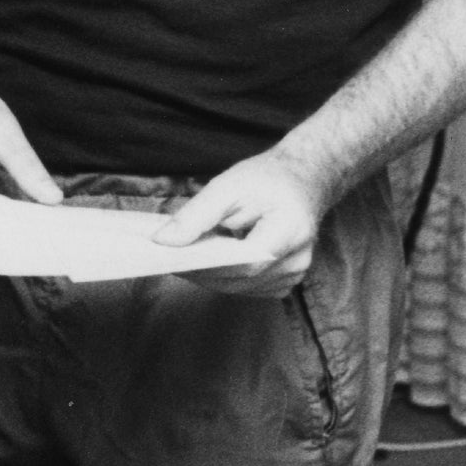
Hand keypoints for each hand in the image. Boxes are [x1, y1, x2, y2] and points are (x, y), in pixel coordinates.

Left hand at [154, 147, 329, 297]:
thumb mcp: (227, 185)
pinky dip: (228, 278)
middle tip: (168, 259)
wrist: (302, 178)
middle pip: (243, 280)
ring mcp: (295, 272)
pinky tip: (210, 262)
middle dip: (203, 272)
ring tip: (184, 258)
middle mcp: (298, 259)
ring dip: (213, 277)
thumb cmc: (268, 177)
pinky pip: (251, 286)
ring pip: (245, 287)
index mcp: (289, 231)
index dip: (207, 267)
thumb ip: (196, 215)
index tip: (172, 258)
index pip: (244, 264)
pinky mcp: (288, 278)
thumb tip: (163, 240)